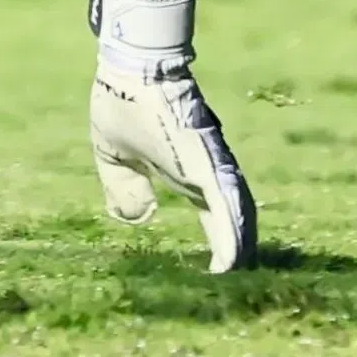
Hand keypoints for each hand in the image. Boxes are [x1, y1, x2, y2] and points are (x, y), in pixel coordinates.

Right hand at [92, 56, 259, 272]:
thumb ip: (123, 189)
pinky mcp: (208, 160)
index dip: (220, 244)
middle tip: (243, 290)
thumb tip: (144, 216)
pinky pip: (225, 200)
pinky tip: (236, 260)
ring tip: (243, 283)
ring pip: (237, 216)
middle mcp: (207, 172)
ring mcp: (211, 166)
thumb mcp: (113, 156)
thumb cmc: (124, 101)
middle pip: (234, 221)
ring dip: (242, 251)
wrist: (130, 66)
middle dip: (239, 255)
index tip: (218, 275)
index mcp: (189, 173)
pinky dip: (232, 232)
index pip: (214, 216)